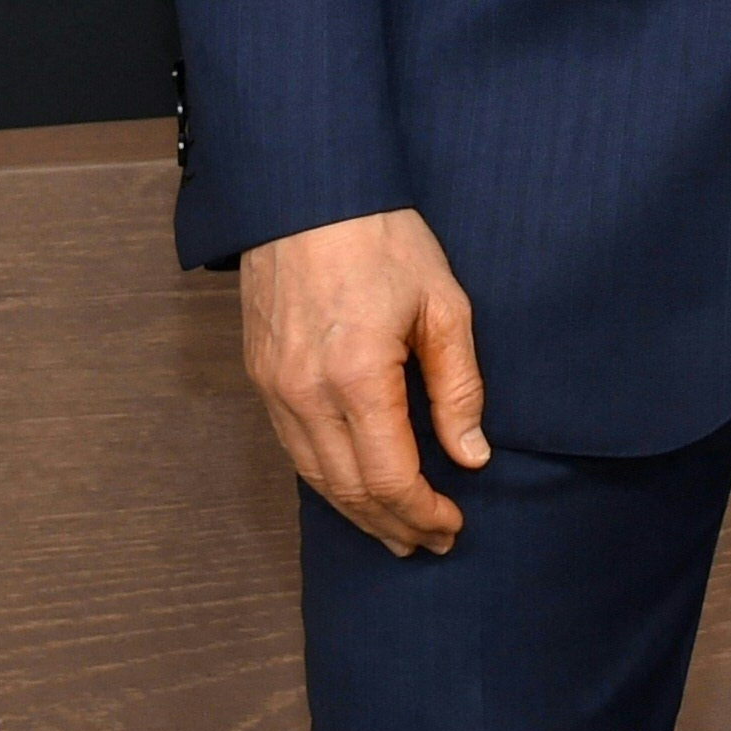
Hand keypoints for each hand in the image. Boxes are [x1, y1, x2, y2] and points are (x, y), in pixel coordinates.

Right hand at [238, 207, 488, 555]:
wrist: (307, 189)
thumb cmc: (382, 237)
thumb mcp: (443, 303)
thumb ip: (458, 386)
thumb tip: (471, 455)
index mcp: (356, 376)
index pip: (391, 479)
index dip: (424, 513)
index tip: (454, 524)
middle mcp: (305, 393)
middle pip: (350, 491)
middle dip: (394, 526)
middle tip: (432, 541)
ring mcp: (273, 387)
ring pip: (315, 478)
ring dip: (358, 513)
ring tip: (396, 532)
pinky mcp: (259, 375)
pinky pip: (292, 448)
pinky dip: (326, 480)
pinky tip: (353, 489)